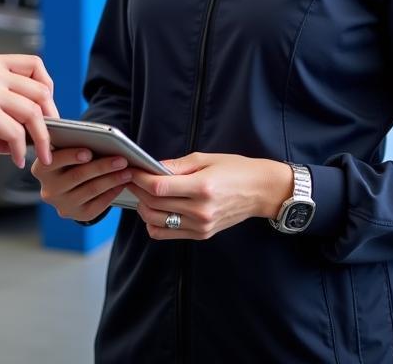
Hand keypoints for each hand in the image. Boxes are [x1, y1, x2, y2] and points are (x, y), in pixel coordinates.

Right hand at [0, 53, 57, 167]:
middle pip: (40, 91)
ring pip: (33, 112)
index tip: (49, 109)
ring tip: (40, 154)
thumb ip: (7, 109)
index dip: (48, 87)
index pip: (34, 65)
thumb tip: (35, 130)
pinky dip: (20, 150)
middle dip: (51, 118)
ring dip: (42, 138)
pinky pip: (16, 133)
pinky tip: (16, 159)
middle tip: (50, 138)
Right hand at [31, 147, 134, 222]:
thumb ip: (67, 142)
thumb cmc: (67, 159)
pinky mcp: (77, 215)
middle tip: (121, 159)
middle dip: (102, 166)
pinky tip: (122, 184)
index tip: (89, 152)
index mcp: (40, 169)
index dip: (71, 156)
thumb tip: (94, 138)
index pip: (54, 161)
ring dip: (112, 179)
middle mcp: (48, 190)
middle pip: (78, 176)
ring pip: (91, 190)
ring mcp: (62, 205)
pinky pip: (98, 205)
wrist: (66, 185)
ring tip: (127, 171)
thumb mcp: (61, 149)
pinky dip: (112, 193)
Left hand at [127, 153, 292, 240]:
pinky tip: (155, 209)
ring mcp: (201, 226)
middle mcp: (200, 210)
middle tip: (131, 178)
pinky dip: (154, 223)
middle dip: (136, 190)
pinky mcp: (202, 235)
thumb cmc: (234, 170)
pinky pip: (166, 234)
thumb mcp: (204, 159)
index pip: (158, 188)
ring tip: (142, 193)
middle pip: (153, 204)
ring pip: (155, 221)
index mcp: (201, 188)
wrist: (261, 191)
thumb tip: (150, 167)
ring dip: (142, 207)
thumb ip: (175, 165)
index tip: (131, 169)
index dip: (139, 178)